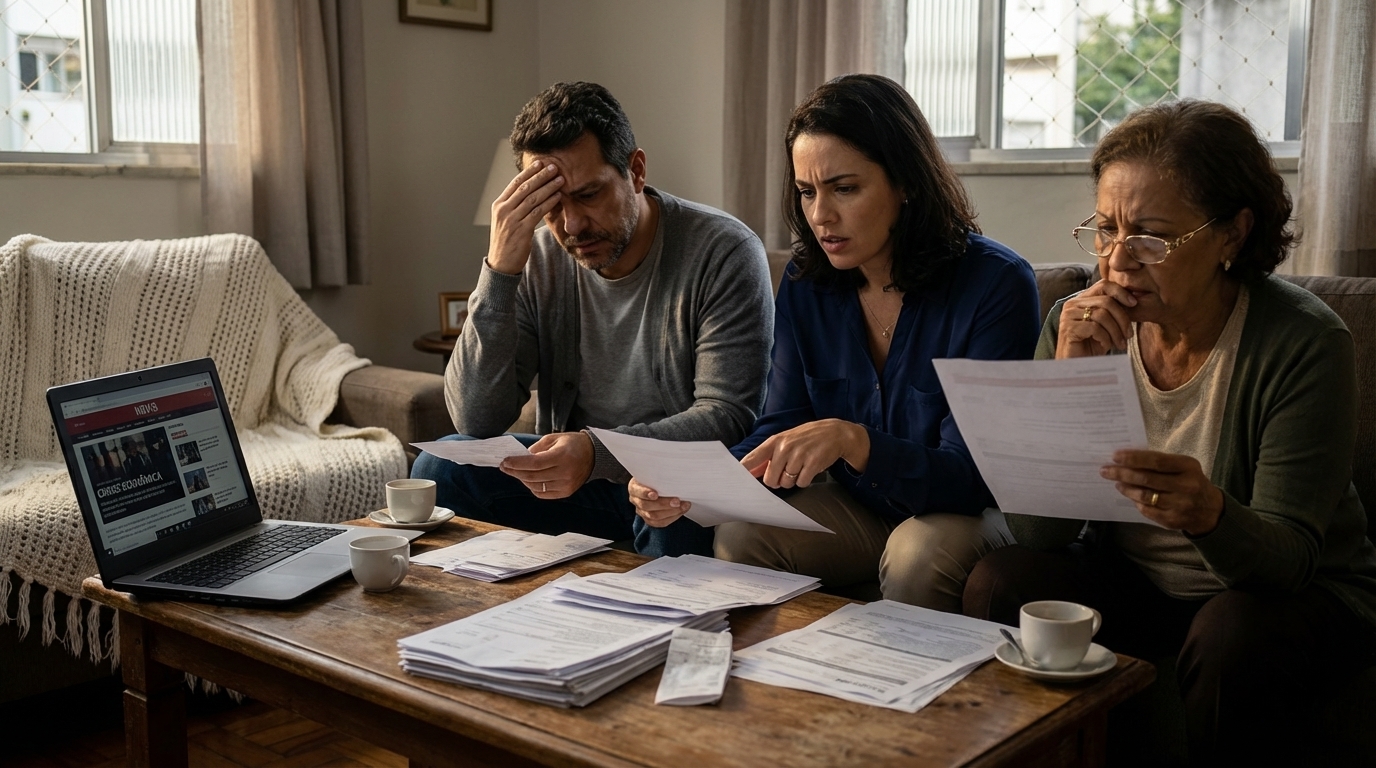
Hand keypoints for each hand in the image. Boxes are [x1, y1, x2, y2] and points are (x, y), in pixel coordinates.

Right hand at [486, 163, 563, 274]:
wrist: (501, 264)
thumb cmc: (506, 242)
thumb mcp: (505, 221)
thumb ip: (514, 207)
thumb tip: (529, 193)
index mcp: (499, 205)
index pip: (515, 183)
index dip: (529, 172)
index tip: (540, 163)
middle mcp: (503, 210)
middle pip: (525, 187)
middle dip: (541, 175)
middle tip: (554, 166)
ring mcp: (512, 220)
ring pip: (533, 198)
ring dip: (548, 187)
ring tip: (560, 179)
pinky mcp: (521, 230)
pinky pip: (537, 212)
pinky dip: (549, 202)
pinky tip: (558, 196)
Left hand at [499, 432, 592, 498]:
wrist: (594, 455)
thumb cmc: (572, 444)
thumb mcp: (554, 438)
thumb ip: (537, 448)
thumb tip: (520, 458)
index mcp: (562, 456)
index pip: (534, 463)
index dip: (517, 464)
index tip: (505, 461)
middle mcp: (565, 472)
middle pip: (533, 476)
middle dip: (515, 471)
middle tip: (505, 467)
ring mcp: (566, 485)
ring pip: (536, 486)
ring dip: (522, 479)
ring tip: (515, 472)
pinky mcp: (566, 492)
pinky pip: (543, 494)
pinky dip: (533, 487)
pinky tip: (528, 479)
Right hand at [627, 477, 690, 527]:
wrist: (657, 485)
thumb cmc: (656, 478)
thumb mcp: (654, 473)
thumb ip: (660, 475)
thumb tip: (674, 474)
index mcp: (634, 487)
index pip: (637, 491)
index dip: (645, 493)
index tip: (655, 494)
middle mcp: (635, 500)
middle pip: (647, 506)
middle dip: (664, 504)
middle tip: (677, 501)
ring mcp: (641, 511)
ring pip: (653, 516)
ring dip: (671, 512)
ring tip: (683, 506)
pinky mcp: (649, 519)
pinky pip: (660, 523)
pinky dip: (672, 518)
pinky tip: (680, 511)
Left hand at [740, 419, 868, 488]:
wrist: (834, 433)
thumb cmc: (805, 438)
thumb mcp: (785, 441)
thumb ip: (767, 457)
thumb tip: (749, 471)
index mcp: (775, 441)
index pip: (753, 458)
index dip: (744, 470)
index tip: (735, 481)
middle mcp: (785, 447)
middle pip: (770, 479)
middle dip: (778, 480)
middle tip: (787, 471)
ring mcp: (799, 455)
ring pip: (787, 483)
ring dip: (793, 480)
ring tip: (801, 466)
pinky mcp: (813, 463)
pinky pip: (802, 483)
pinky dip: (805, 480)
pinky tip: (810, 468)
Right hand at [1056, 278, 1137, 357]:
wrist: (1075, 366)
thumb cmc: (1091, 346)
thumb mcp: (1105, 326)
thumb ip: (1113, 311)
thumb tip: (1134, 300)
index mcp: (1081, 300)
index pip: (1103, 285)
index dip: (1121, 292)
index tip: (1134, 304)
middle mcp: (1072, 304)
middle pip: (1106, 301)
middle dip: (1123, 319)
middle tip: (1129, 335)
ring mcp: (1068, 316)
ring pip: (1102, 315)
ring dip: (1116, 331)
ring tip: (1120, 344)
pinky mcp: (1068, 328)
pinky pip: (1095, 328)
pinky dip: (1105, 338)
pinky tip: (1105, 346)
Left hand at [1100, 449, 1224, 535]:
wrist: (1209, 510)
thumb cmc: (1190, 481)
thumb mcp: (1183, 467)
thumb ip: (1161, 463)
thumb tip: (1128, 459)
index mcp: (1188, 467)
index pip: (1156, 461)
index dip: (1134, 458)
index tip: (1115, 456)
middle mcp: (1186, 486)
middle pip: (1147, 479)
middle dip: (1122, 473)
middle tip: (1106, 470)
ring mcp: (1180, 505)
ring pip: (1144, 496)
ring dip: (1126, 488)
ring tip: (1116, 482)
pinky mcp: (1173, 520)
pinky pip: (1147, 510)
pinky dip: (1135, 501)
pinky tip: (1129, 495)